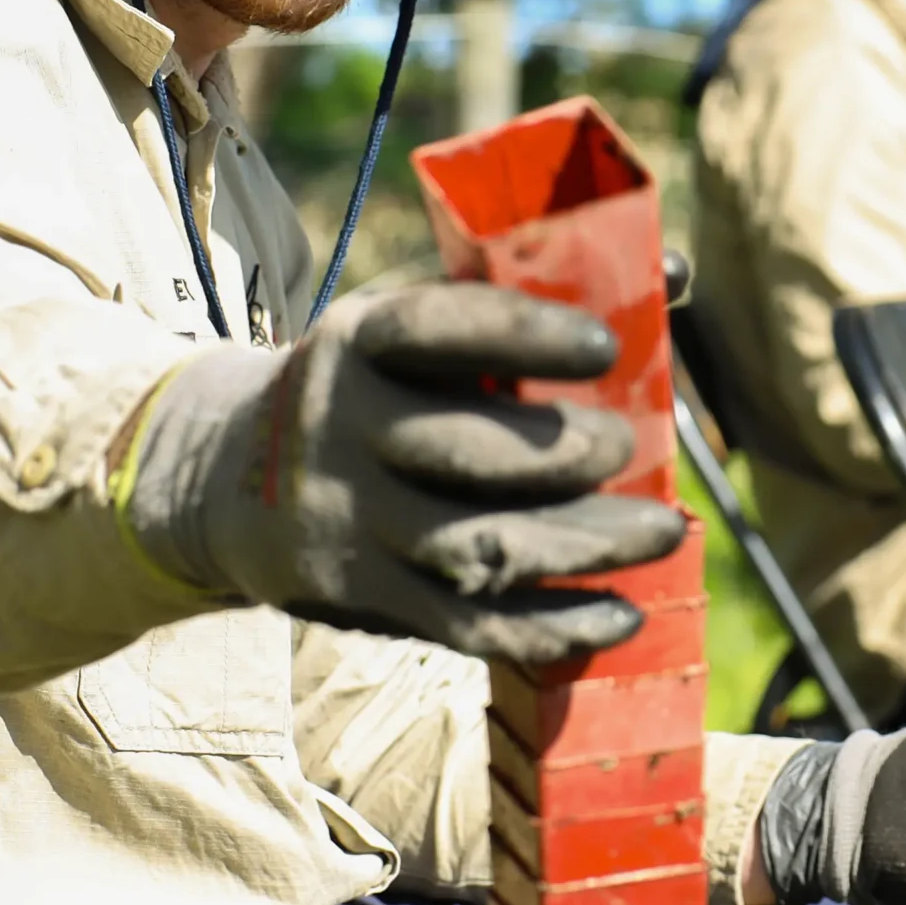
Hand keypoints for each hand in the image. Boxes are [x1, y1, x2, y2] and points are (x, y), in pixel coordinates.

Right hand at [117, 283, 685, 663]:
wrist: (230, 473)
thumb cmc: (372, 382)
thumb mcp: (407, 322)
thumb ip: (524, 298)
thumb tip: (675, 277)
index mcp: (358, 339)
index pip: (435, 329)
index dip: (523, 335)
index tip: (605, 345)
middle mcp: (343, 427)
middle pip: (460, 451)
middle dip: (563, 455)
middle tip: (631, 447)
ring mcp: (351, 521)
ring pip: (474, 547)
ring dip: (582, 546)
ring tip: (664, 532)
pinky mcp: (365, 596)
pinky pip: (466, 624)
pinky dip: (550, 627)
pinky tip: (620, 615)